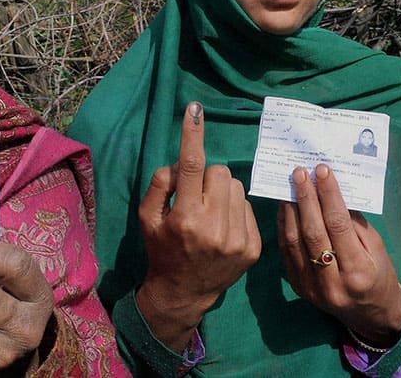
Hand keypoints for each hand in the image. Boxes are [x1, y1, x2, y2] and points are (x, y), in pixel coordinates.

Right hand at [136, 102, 261, 350]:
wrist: (185, 291)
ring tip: (210, 211)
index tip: (195, 109)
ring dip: (222, 191)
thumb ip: (160, 183)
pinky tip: (223, 226)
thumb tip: (181, 162)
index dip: (192, 134)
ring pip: (236, 186)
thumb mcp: (147, 217)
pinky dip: (234, 209)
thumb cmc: (161, 249)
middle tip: (196, 195)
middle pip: (219, 171)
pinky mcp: (254, 247)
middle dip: (206, 176)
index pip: (190, 166)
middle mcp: (213, 227)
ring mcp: (237, 238)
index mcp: (184, 217)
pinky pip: (247, 206)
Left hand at [278, 165, 400, 346]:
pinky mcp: (298, 287)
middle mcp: (333, 282)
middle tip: (300, 173)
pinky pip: (287, 252)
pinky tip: (285, 208)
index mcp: (359, 272)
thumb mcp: (377, 248)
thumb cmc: (379, 275)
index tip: (322, 171)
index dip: (328, 196)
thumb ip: (354, 223)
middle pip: (313, 231)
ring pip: (295, 241)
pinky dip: (284, 226)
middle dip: (306, 198)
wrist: (371, 315)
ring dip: (290, 209)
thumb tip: (331, 191)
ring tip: (291, 185)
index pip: (338, 225)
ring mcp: (312, 287)